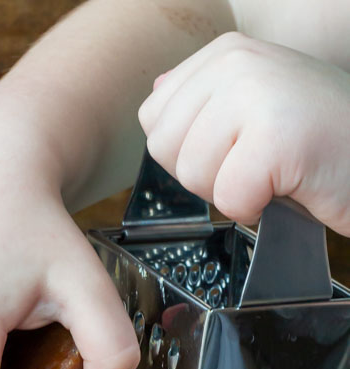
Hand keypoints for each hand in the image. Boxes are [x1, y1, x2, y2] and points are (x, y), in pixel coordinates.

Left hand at [138, 32, 349, 235]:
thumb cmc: (321, 141)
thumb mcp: (255, 105)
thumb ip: (202, 101)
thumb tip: (157, 98)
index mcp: (224, 53)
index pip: (154, 119)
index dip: (188, 152)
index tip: (235, 147)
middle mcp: (236, 62)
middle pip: (164, 149)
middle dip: (205, 175)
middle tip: (255, 165)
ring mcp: (255, 93)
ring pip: (193, 175)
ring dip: (232, 192)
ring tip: (274, 172)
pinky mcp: (275, 136)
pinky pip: (229, 198)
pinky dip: (256, 209)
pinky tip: (287, 186)